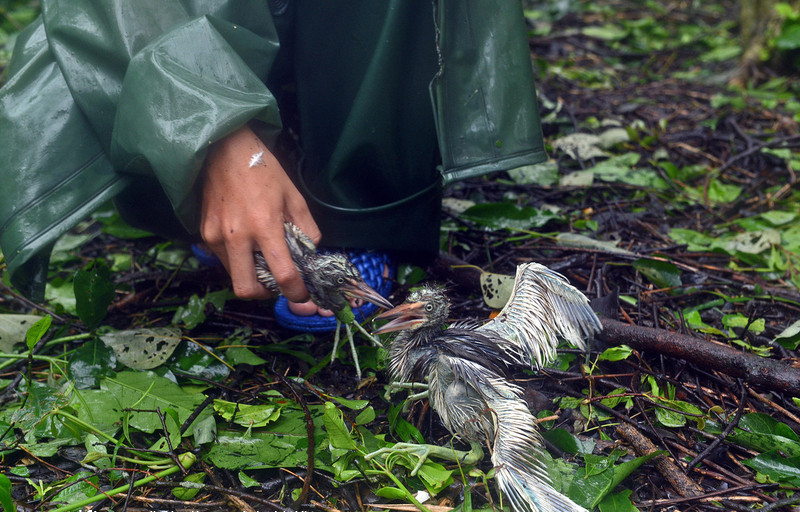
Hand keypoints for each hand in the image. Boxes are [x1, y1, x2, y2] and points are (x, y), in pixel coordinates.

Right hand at [200, 125, 319, 300]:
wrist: (225, 150)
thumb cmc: (264, 171)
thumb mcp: (294, 197)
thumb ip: (307, 230)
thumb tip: (310, 254)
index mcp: (264, 226)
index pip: (282, 274)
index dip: (296, 292)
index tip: (303, 295)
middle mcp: (237, 236)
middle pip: (247, 289)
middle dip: (265, 293)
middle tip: (277, 282)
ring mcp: (216, 237)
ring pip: (234, 276)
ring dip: (251, 276)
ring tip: (264, 258)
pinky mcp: (204, 233)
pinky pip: (224, 260)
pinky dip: (239, 261)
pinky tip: (248, 244)